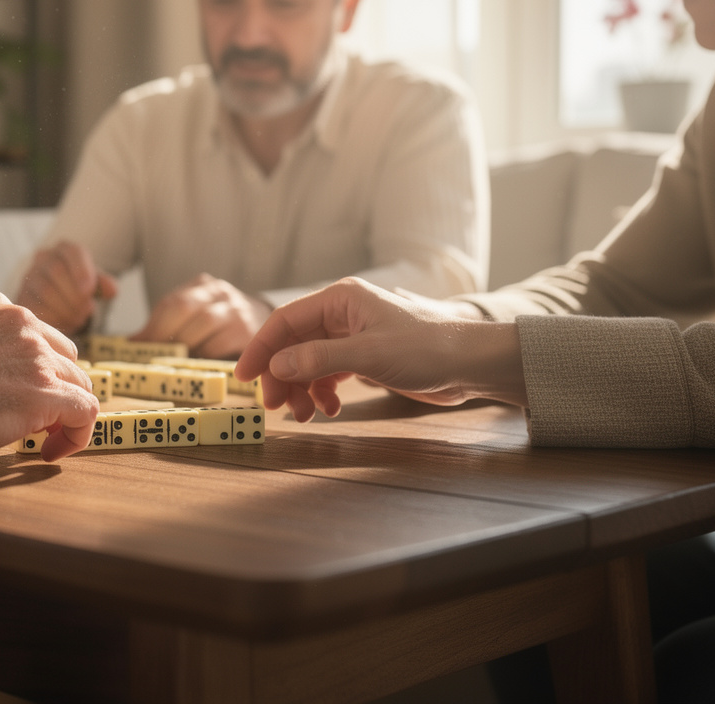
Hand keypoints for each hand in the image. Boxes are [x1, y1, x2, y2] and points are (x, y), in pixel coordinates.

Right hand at [0, 290, 98, 462]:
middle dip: (54, 387)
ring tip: (42, 441)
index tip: (20, 394)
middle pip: (64, 357)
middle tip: (36, 420)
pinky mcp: (46, 391)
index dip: (36, 368)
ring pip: (79, 384)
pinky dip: (77, 435)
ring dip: (64, 414)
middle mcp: (21, 322)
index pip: (36, 334)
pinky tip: (51, 452)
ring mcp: (36, 356)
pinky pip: (86, 412)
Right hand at [15, 241, 117, 334]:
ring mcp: (29, 277)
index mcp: (64, 250)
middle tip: (87, 310)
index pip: (72, 251)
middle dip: (75, 295)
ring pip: (45, 290)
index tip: (88, 291)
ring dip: (66, 308)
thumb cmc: (76, 289)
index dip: (81, 270)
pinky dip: (54, 318)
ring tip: (78, 318)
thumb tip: (111, 290)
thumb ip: (103, 285)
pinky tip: (65, 323)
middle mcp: (43, 258)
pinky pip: (35, 306)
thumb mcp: (93, 284)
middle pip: (57, 270)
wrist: (53, 302)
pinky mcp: (21, 297)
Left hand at [131, 273, 270, 358]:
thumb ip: (166, 324)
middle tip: (153, 355)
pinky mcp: (248, 332)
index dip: (152, 325)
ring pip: (204, 323)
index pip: (172, 301)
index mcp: (202, 285)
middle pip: (185, 307)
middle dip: (165, 333)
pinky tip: (196, 364)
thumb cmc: (219, 323)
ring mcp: (236, 310)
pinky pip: (221, 344)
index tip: (137, 345)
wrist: (261, 321)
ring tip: (172, 361)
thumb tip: (131, 344)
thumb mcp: (194, 315)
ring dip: (185, 345)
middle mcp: (220, 292)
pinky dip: (204, 356)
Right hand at [235, 278, 527, 421]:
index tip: (243, 378)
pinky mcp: (364, 358)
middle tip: (276, 407)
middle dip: (281, 376)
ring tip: (305, 415)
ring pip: (308, 362)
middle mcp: (343, 314)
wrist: (472, 364)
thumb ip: (318, 359)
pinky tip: (328, 410)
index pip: (285, 321)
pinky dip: (321, 393)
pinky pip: (328, 374)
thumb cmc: (427, 348)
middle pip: (293, 344)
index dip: (261, 348)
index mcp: (340, 299)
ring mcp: (352, 336)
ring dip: (301, 389)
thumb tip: (276, 367)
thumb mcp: (368, 354)